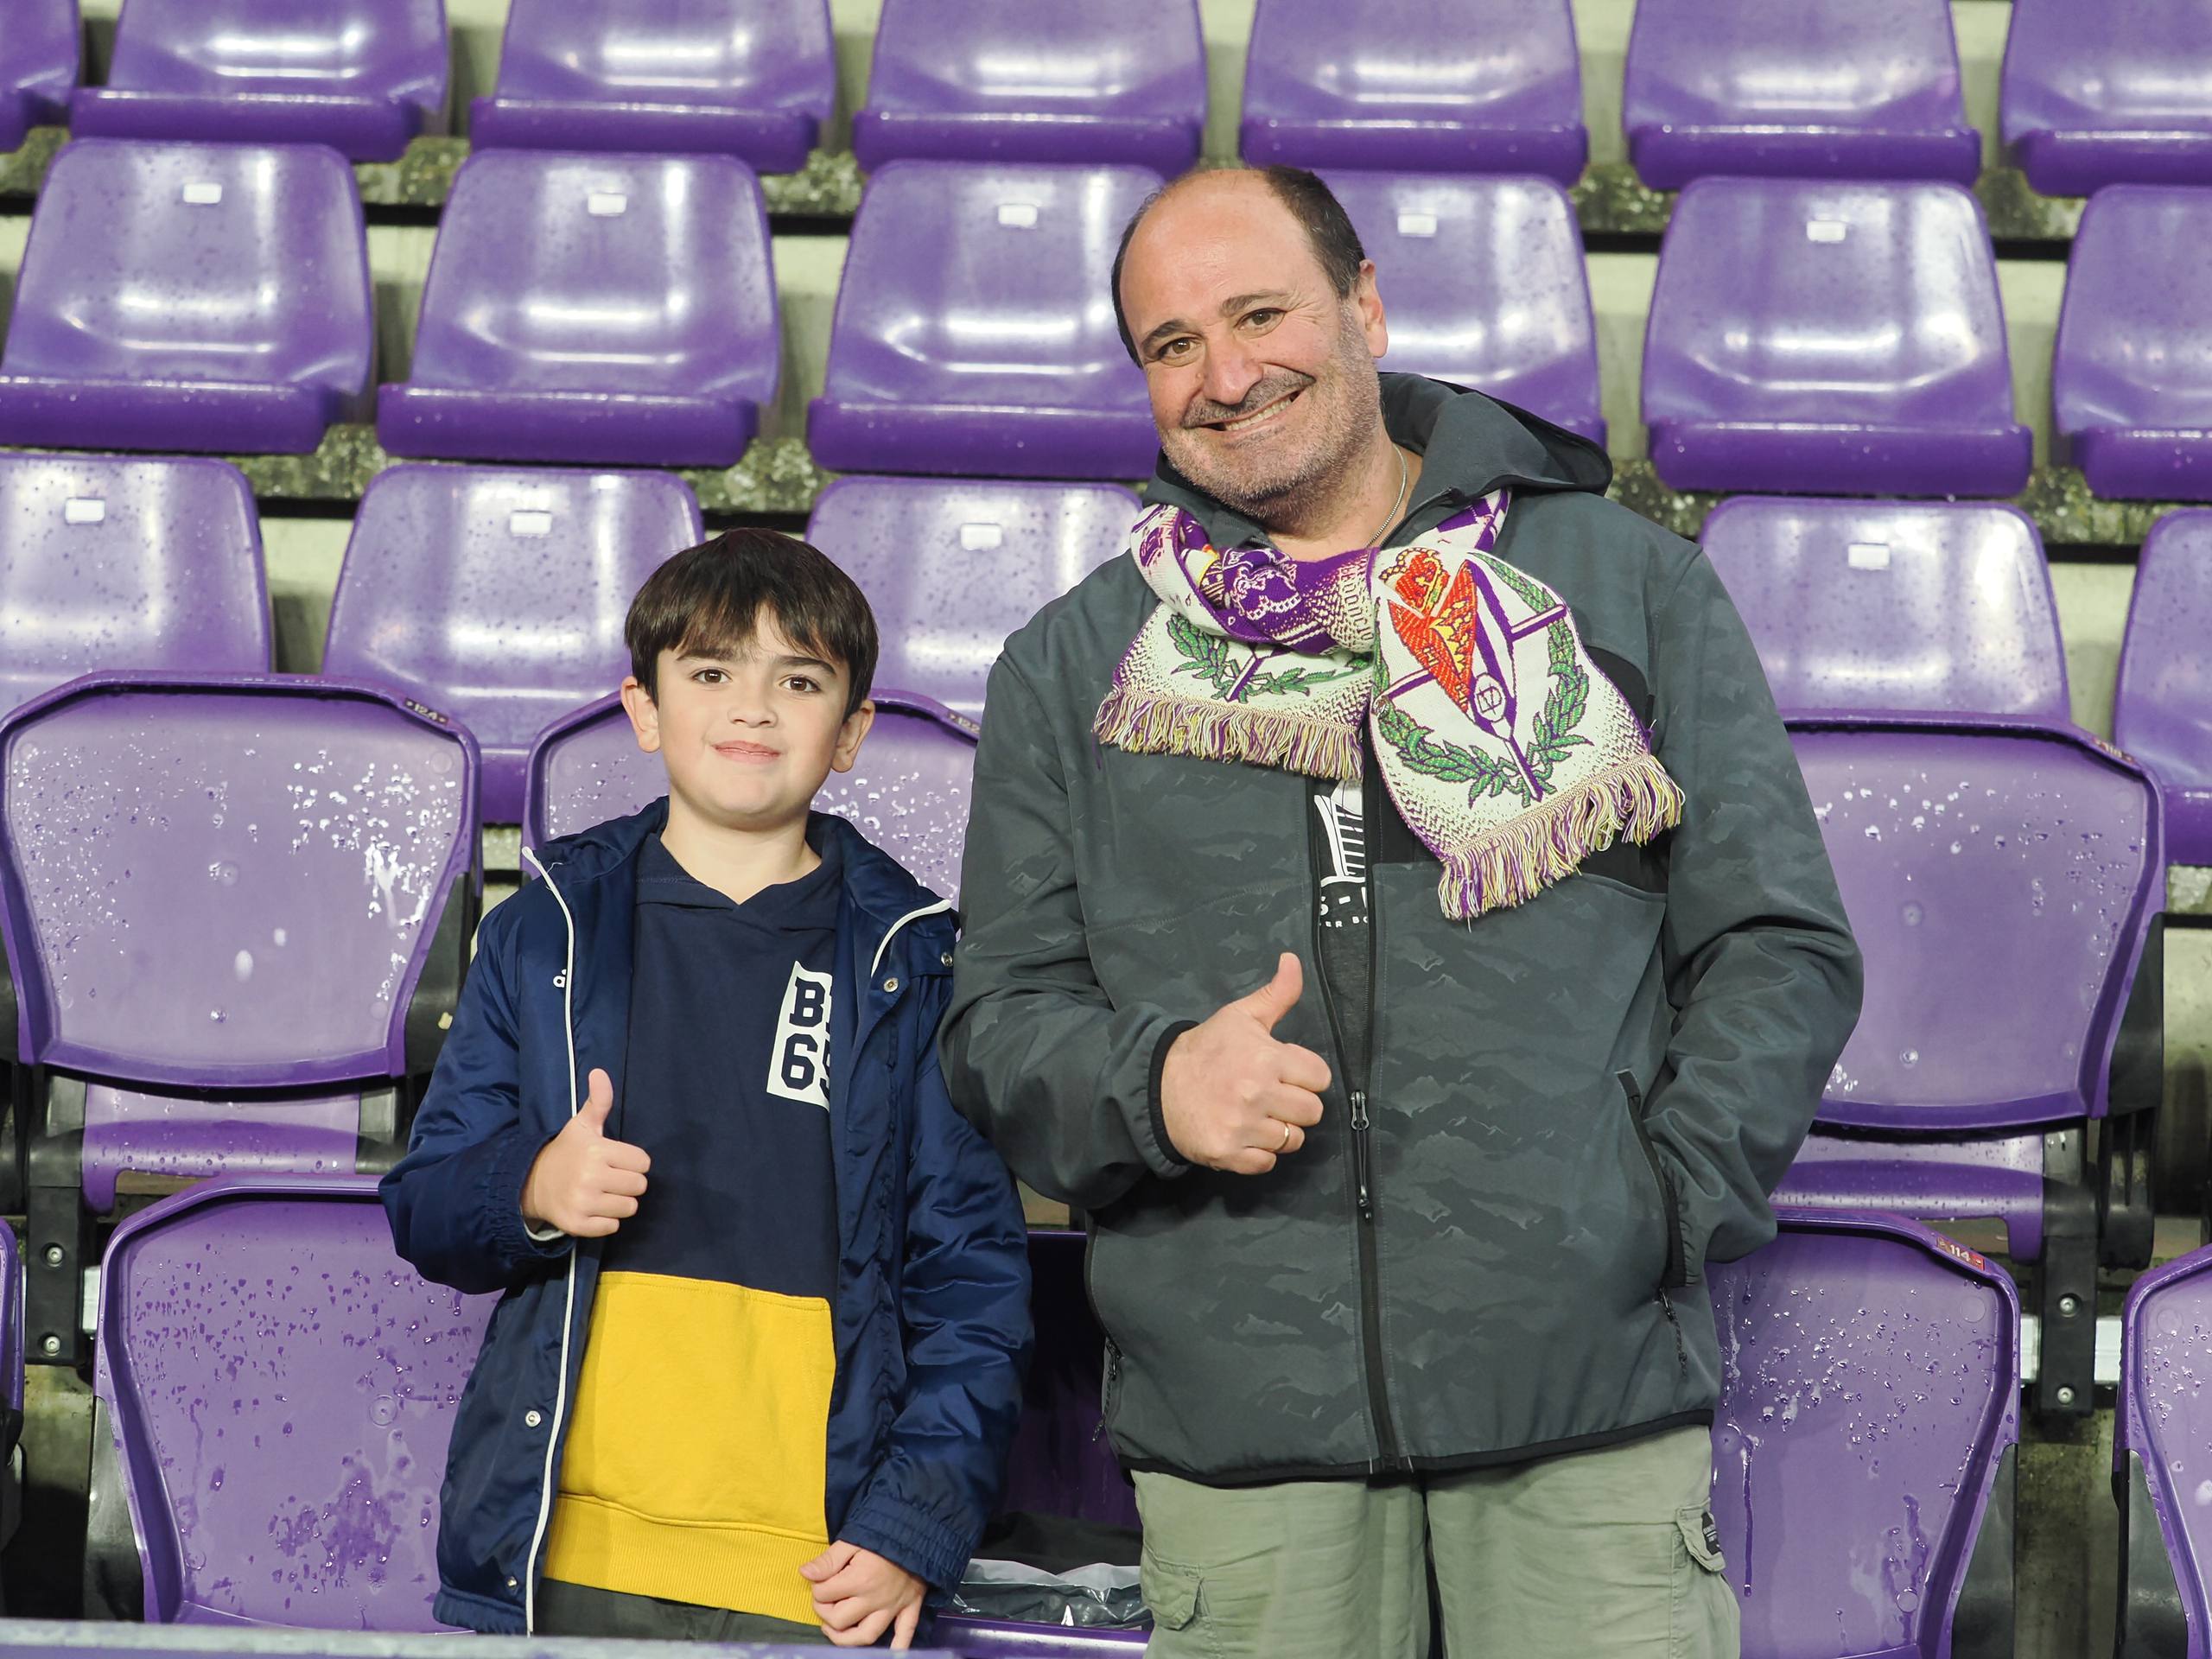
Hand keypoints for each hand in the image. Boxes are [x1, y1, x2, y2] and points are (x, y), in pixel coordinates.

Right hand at [519, 1068, 649, 1237]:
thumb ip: (598, 1101)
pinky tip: (592, 1208)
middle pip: (639, 1186)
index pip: (643, 1162)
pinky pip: (613, 1227)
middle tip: (609, 1178)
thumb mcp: (582, 1125)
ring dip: (619, 1202)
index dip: (632, 1162)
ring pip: (629, 1208)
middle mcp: (591, 1177)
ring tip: (601, 1193)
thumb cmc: (567, 1152)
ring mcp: (583, 1203)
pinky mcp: (578, 1225)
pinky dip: (606, 1221)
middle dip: (628, 1183)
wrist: (532, 1182)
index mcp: (597, 1151)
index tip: (616, 1160)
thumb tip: (599, 1072)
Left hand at [801, 1540, 925, 1648]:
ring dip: (846, 1638)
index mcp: (859, 1579)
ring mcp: (893, 1607)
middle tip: (824, 1601)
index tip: (819, 1580)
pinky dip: (898, 1647)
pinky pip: (905, 1634)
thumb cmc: (883, 1533)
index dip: (816, 1588)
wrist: (919, 1530)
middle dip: (824, 1611)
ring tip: (834, 1629)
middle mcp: (875, 1599)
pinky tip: (889, 1654)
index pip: (825, 1594)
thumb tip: (804, 1573)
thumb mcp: (852, 1540)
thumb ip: (828, 1560)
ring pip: (866, 1636)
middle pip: (840, 1620)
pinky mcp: (909, 1608)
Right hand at [1160, 952, 1330, 1174]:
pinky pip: (1268, 1163)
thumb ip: (1276, 993)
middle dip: (1296, 1105)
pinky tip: (1244, 1136)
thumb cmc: (1206, 1050)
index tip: (1285, 1073)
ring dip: (1279, 1131)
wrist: (1157, 1086)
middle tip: (1271, 1097)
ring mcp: (1243, 1126)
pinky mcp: (1228, 1153)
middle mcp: (1258, 1093)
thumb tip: (1293, 960)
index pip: (1320, 1077)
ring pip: (1293, 1140)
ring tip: (1256, 1116)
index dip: (1305, 1075)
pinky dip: (1259, 1154)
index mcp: (1267, 1057)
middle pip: (1312, 1112)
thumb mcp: (1240, 1016)